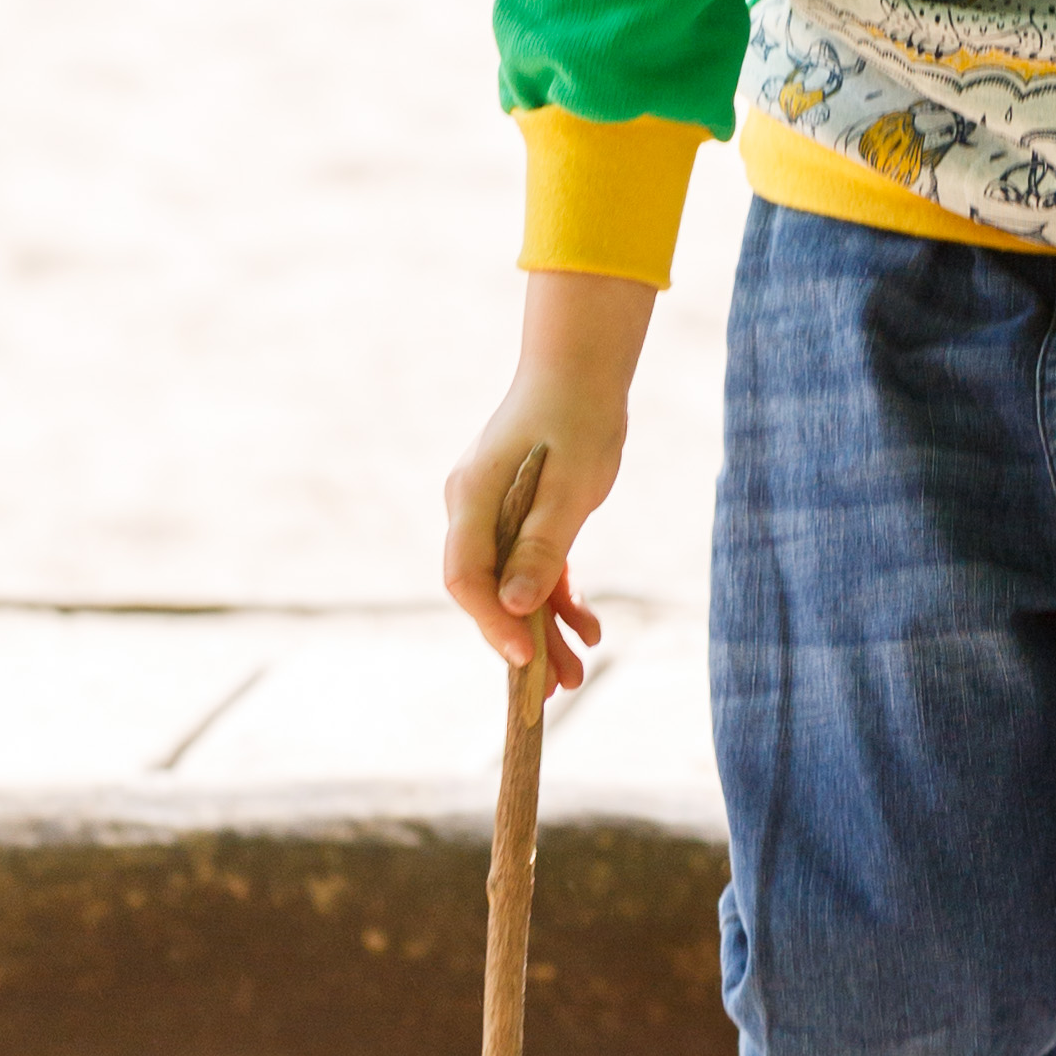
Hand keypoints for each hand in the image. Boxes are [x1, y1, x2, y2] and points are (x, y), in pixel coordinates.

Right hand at [443, 270, 654, 687]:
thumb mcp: (569, 489)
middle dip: (521, 640)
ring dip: (545, 628)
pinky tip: (589, 628)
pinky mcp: (520, 515)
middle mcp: (472, 508)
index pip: (466, 578)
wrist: (584, 368)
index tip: (525, 659)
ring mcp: (494, 513)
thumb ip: (541, 549)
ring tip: (578, 673)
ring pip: (513, 585)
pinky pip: (532, 567)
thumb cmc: (577, 417)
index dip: (492, 623)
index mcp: (472, 499)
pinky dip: (557, 598)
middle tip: (556, 688)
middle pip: (486, 590)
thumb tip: (515, 608)